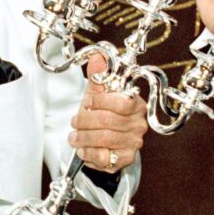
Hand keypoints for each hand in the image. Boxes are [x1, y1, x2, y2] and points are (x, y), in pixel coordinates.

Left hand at [70, 53, 146, 171]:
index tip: (86, 103)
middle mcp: (139, 123)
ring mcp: (134, 142)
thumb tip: (98, 56)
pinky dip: (89, 153)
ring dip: (83, 138)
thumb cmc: (101, 115)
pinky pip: (104, 157)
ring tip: (74, 137)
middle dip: (85, 121)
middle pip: (107, 121)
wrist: (103, 142)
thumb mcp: (97, 95)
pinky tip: (83, 150)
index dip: (99, 102)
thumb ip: (98, 76)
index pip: (120, 102)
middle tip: (74, 122)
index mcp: (136, 104)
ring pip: (103, 139)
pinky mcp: (126, 158)